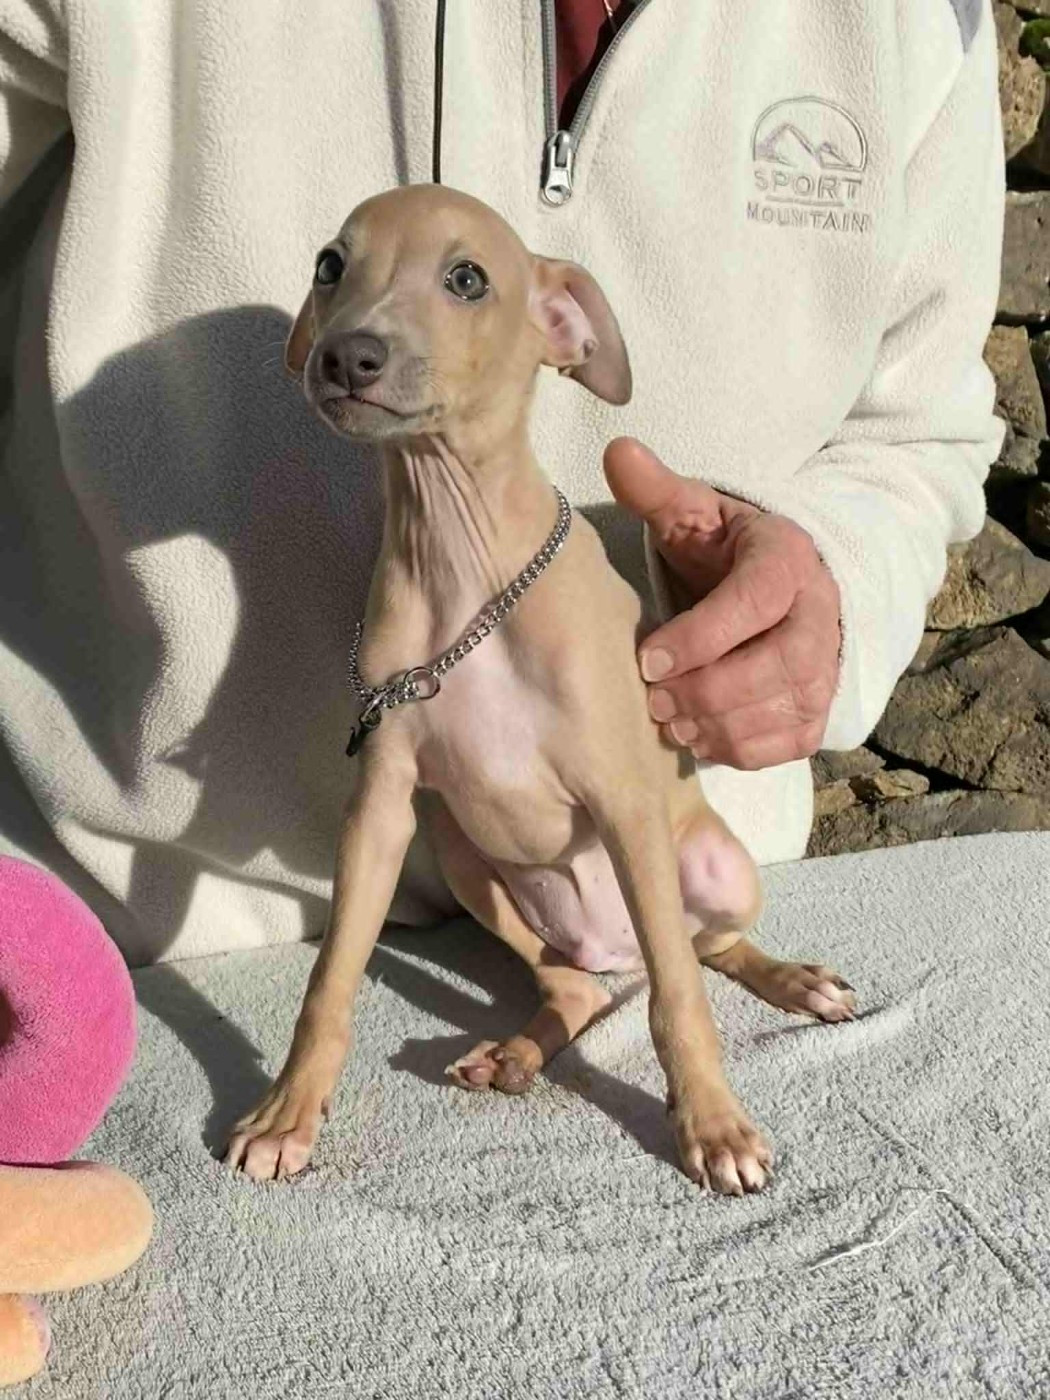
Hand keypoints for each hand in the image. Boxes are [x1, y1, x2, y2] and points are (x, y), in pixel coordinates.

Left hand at [604, 437, 840, 770]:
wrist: (781, 591)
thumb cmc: (727, 553)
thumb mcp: (695, 514)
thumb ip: (657, 490)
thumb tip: (618, 451)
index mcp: (787, 561)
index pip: (756, 603)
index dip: (701, 637)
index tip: (648, 659)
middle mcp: (820, 618)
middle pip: (777, 667)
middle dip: (707, 690)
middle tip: (652, 698)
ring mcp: (824, 672)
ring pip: (778, 712)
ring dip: (716, 724)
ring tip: (666, 717)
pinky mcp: (816, 715)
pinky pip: (782, 747)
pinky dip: (736, 749)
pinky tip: (696, 734)